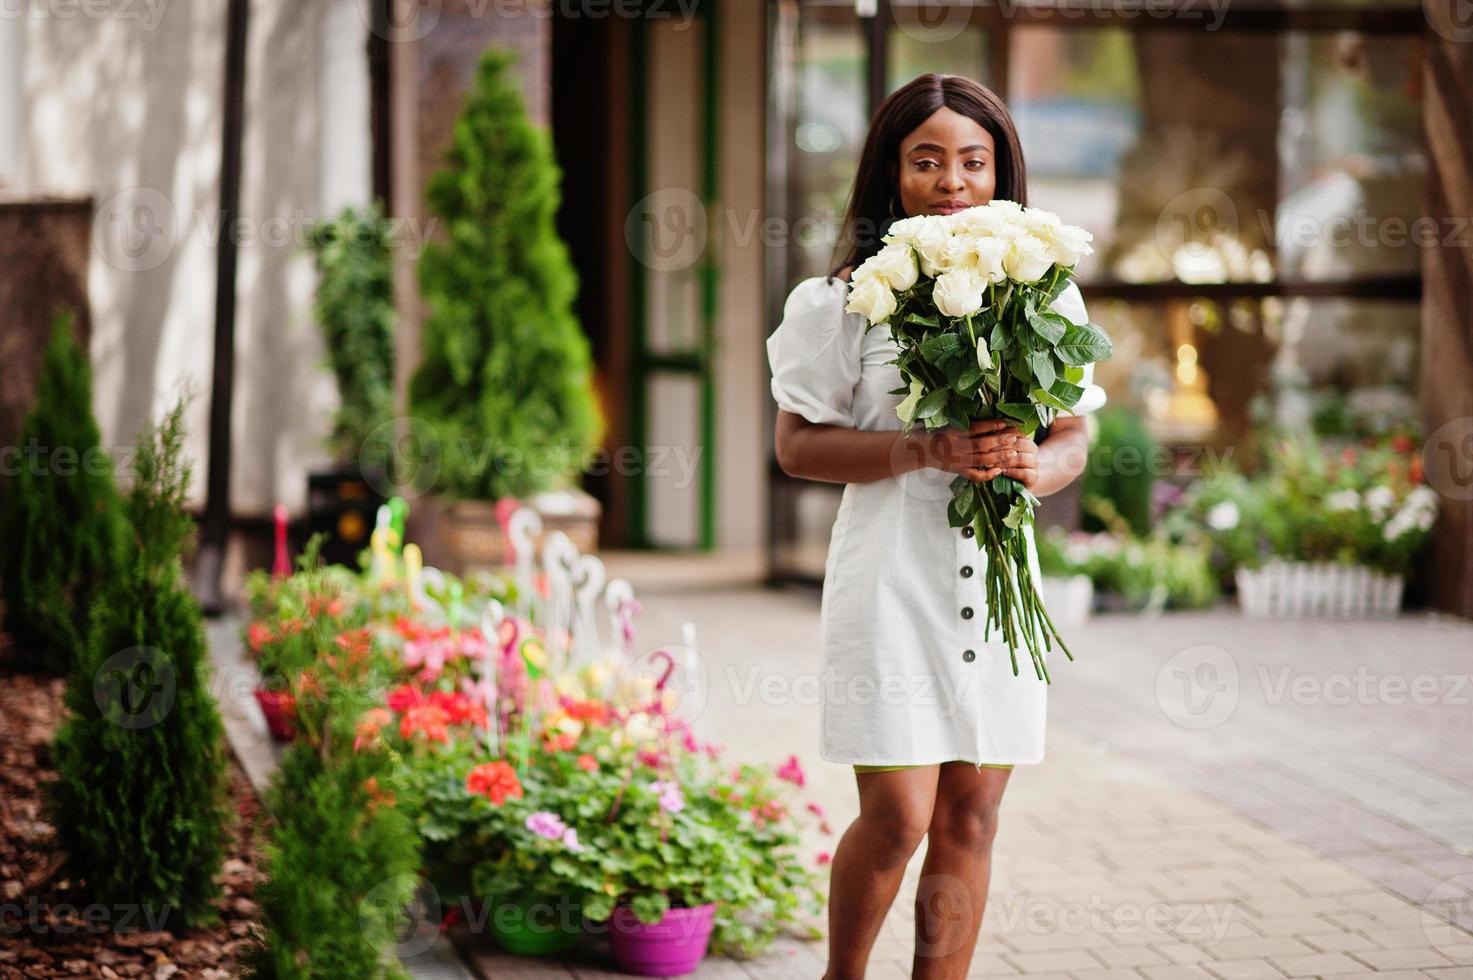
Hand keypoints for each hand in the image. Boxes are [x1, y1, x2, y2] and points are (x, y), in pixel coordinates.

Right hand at [912, 418, 1031, 483]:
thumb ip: (965, 423)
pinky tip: (998, 471)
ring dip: (998, 457)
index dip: (989, 425)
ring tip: (1013, 453)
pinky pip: (974, 475)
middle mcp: (956, 447)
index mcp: (953, 432)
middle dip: (998, 441)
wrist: (920, 450)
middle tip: (1013, 438)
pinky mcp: (958, 471)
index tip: (1004, 422)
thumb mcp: (947, 424)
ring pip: (981, 460)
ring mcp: (958, 461)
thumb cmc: (936, 433)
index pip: (974, 428)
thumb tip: (988, 418)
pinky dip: (986, 475)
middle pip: (980, 444)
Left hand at [988, 422, 1039, 489]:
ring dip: (1004, 461)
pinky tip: (1002, 472)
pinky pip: (1025, 473)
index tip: (988, 436)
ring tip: (990, 463)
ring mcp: (1034, 463)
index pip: (1016, 432)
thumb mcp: (1004, 448)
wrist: (1023, 477)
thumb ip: (999, 440)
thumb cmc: (1009, 460)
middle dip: (1000, 447)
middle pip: (1019, 444)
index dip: (1002, 434)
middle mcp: (1033, 449)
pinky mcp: (1034, 477)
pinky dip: (1012, 472)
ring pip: (1021, 458)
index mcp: (1026, 438)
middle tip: (985, 451)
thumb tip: (987, 432)